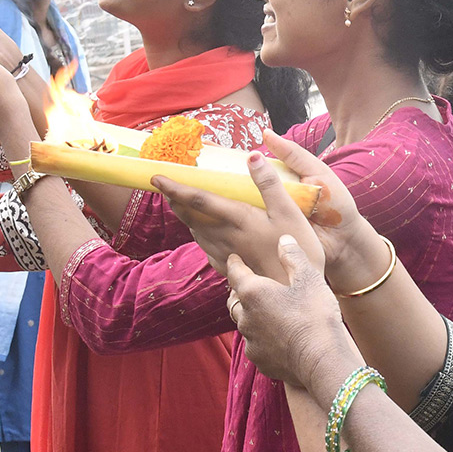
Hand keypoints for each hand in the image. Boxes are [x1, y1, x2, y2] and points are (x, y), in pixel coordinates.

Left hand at [154, 147, 326, 280]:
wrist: (294, 294)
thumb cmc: (297, 250)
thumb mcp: (289, 212)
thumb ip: (269, 184)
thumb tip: (253, 156)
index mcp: (238, 219)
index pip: (198, 200)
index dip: (175, 188)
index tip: (156, 178)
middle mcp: (226, 237)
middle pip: (191, 218)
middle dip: (176, 201)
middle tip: (166, 188)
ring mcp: (226, 255)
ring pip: (197, 234)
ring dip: (186, 218)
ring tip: (182, 206)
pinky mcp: (230, 269)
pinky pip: (206, 248)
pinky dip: (199, 236)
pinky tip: (205, 235)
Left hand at [227, 235, 357, 385]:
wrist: (322, 360)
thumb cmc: (315, 315)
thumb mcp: (309, 278)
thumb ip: (294, 257)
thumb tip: (284, 240)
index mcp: (253, 292)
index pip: (235, 273)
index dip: (234, 263)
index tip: (233, 258)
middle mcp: (246, 317)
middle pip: (234, 301)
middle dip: (239, 293)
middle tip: (248, 286)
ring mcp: (251, 342)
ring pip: (245, 325)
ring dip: (252, 317)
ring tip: (266, 313)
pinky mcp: (261, 361)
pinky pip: (257, 345)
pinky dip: (263, 339)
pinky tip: (278, 338)